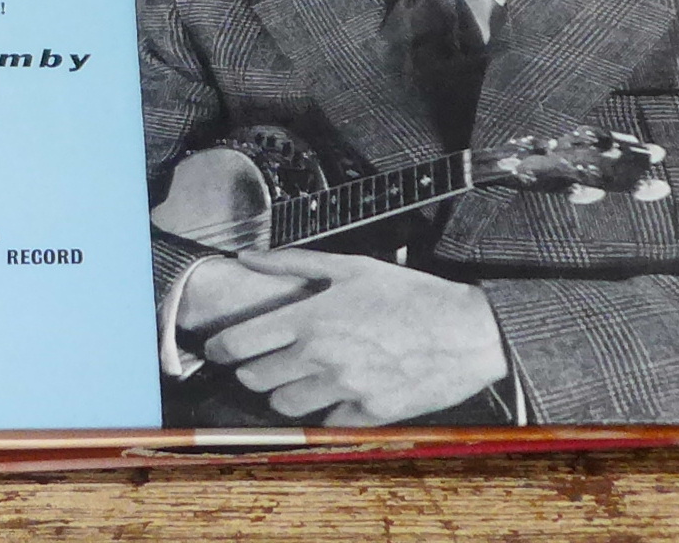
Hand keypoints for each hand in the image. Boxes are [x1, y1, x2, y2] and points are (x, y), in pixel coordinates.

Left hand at [199, 249, 508, 425]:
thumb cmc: (408, 294)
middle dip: (248, 370)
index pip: (241, 343)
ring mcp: (343, 388)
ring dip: (280, 393)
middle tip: (255, 361)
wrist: (463, 331)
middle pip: (256, 378)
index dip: (218, 347)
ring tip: (291, 378)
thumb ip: (292, 262)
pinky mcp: (366, 414)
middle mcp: (321, 356)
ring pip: (284, 405)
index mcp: (311, 317)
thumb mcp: (350, 267)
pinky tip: (329, 394)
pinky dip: (320, 411)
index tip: (215, 348)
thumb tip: (248, 256)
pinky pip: (323, 422)